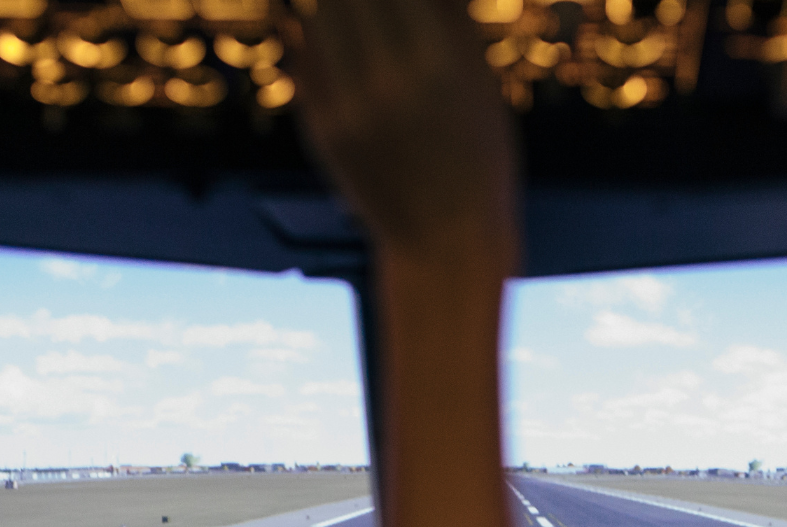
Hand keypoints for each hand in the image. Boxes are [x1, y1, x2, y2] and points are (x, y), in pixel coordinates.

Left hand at [295, 0, 520, 268]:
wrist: (443, 243)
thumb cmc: (478, 162)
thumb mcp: (481, 89)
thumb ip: (451, 22)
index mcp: (438, 64)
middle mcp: (387, 80)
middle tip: (378, 5)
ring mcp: (346, 106)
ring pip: (319, 15)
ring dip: (334, 5)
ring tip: (355, 13)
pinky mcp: (320, 127)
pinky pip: (305, 56)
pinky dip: (314, 30)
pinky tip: (331, 27)